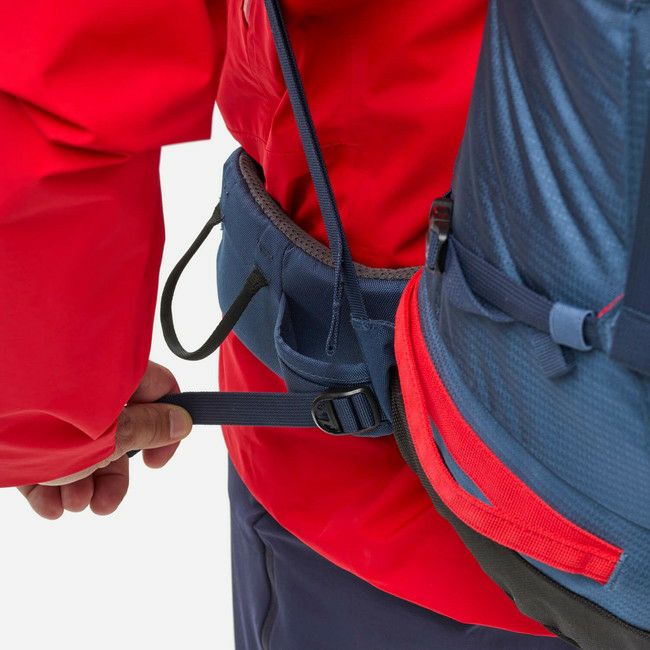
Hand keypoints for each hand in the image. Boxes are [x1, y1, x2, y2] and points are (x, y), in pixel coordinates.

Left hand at [17, 361, 192, 518]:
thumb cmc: (47, 421)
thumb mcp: (112, 432)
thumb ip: (149, 428)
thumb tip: (184, 421)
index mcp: (116, 375)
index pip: (159, 390)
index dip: (166, 426)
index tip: (157, 462)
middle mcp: (89, 390)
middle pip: (119, 430)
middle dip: (113, 474)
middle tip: (105, 503)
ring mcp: (56, 411)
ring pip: (83, 449)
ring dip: (82, 486)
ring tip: (70, 504)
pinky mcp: (25, 432)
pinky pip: (47, 458)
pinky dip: (51, 486)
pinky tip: (48, 507)